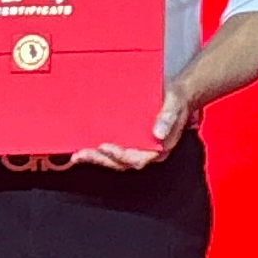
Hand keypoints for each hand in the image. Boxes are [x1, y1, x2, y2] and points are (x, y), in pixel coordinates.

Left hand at [74, 87, 188, 170]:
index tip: (106, 147)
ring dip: (96, 158)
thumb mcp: (175, 104)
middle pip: (122, 162)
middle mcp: (146, 152)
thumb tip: (158, 134)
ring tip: (78, 154)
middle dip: (101, 160)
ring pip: (115, 159)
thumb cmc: (177, 99)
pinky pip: (113, 150)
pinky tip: (83, 147)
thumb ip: (168, 118)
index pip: (138, 159)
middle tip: (82, 154)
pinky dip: (98, 151)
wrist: (178, 94)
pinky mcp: (129, 140)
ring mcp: (136, 147)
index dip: (121, 156)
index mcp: (159, 149)